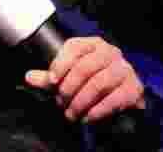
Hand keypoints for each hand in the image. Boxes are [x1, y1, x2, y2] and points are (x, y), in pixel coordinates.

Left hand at [25, 36, 144, 122]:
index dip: (61, 64)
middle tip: (60, 102)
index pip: (74, 47)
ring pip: (99, 83)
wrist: (122, 93)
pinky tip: (87, 117)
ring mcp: (124, 69)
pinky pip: (115, 99)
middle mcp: (110, 52)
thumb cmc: (91, 80)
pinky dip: (98, 110)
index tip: (52, 81)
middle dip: (69, 88)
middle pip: (85, 67)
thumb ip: (49, 77)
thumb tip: (28, 77)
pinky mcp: (134, 87)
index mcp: (92, 44)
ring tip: (71, 113)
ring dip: (81, 101)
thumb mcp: (69, 76)